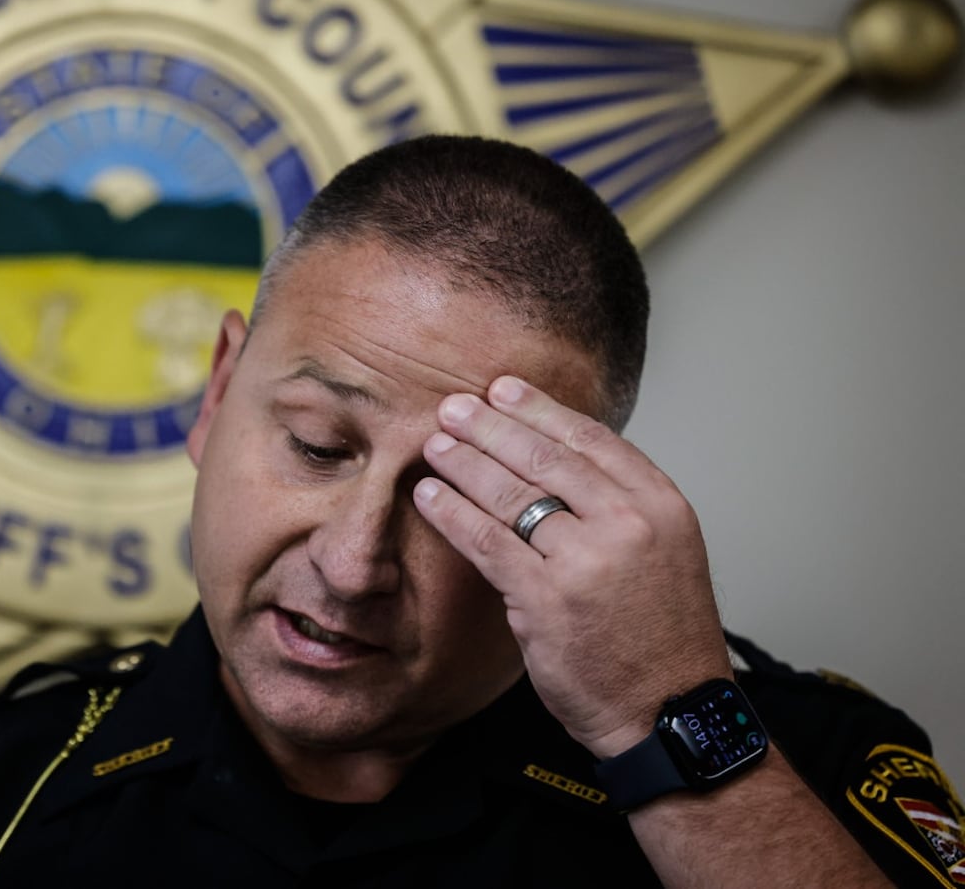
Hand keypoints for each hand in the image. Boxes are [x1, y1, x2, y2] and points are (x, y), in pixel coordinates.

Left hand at [411, 375, 731, 757]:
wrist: (669, 710)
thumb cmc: (660, 636)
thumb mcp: (664, 551)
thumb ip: (619, 506)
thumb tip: (555, 460)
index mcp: (661, 505)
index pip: (590, 438)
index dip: (540, 409)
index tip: (503, 389)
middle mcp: (628, 523)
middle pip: (543, 456)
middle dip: (489, 427)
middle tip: (452, 407)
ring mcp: (586, 559)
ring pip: (509, 493)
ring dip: (463, 463)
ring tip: (434, 445)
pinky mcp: (545, 596)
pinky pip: (486, 539)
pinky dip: (451, 512)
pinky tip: (429, 495)